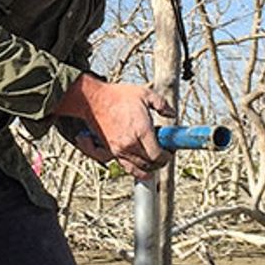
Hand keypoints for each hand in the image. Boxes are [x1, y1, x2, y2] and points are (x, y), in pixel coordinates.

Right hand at [57, 75, 175, 179]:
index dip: (167, 156)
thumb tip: (172, 114)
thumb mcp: (145, 94)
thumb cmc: (117, 96)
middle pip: (150, 164)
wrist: (93, 100)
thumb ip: (162, 104)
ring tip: (153, 160)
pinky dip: (137, 170)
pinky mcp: (111, 151)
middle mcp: (130, 144)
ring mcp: (119, 150)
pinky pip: (127, 167)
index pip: (158, 155)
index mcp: (142, 131)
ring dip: (149, 168)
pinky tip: (142, 164)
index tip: (170, 149)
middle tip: (164, 153)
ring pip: (139, 169)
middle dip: (161, 162)